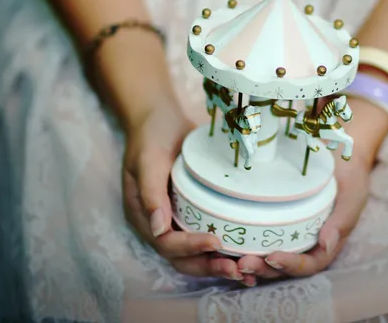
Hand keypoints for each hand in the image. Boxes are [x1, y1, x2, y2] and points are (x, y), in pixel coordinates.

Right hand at [122, 93, 248, 281]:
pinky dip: (221, 250)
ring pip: (194, 254)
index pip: (165, 243)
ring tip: (245, 271)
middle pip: (181, 258)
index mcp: (142, 215)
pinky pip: (204, 236)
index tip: (214, 242)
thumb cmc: (151, 134)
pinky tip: (244, 254)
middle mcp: (158, 223)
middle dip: (207, 266)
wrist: (160, 116)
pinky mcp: (191, 212)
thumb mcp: (147, 158)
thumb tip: (158, 229)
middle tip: (237, 269)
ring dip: (216, 264)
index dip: (189, 247)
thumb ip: (150, 192)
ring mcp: (174, 219)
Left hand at [237, 97, 387, 278]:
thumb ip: (342, 219)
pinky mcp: (273, 217)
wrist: (340, 150)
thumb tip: (326, 244)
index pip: (309, 263)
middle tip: (243, 263)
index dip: (291, 265)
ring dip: (250, 261)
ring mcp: (288, 231)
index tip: (272, 257)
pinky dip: (244, 242)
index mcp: (326, 243)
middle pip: (283, 266)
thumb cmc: (349, 174)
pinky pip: (258, 234)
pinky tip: (226, 242)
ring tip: (232, 259)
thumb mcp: (352, 194)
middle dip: (263, 269)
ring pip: (267, 256)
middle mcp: (305, 242)